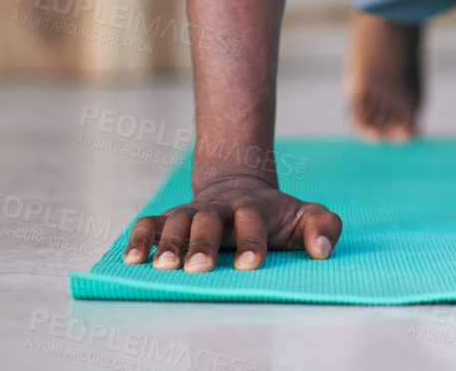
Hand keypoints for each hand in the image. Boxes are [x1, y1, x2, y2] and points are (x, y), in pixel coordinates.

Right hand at [123, 173, 342, 272]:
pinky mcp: (168, 218)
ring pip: (176, 222)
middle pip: (209, 221)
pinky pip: (149, 223)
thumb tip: (323, 250)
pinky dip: (139, 238)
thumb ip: (323, 227)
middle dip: (204, 243)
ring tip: (163, 266)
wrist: (240, 187)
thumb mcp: (304, 216)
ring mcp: (192, 212)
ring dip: (168, 243)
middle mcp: (219, 208)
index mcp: (253, 208)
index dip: (252, 242)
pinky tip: (132, 259)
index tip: (249, 265)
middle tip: (199, 267)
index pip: (252, 221)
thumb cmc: (275, 215)